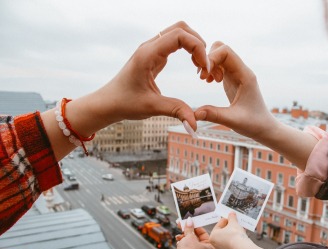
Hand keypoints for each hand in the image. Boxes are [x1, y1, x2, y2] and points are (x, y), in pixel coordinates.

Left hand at [43, 21, 209, 159]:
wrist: (108, 103)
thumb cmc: (124, 103)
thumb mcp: (152, 107)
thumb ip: (176, 111)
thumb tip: (195, 125)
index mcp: (148, 54)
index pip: (179, 35)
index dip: (197, 48)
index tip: (204, 68)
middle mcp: (149, 47)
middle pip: (181, 28)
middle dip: (198, 43)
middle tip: (204, 66)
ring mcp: (151, 50)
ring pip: (179, 33)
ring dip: (194, 45)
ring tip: (200, 67)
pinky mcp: (154, 56)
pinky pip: (175, 43)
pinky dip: (188, 50)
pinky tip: (193, 66)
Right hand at [170, 217, 215, 248]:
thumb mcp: (190, 237)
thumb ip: (190, 228)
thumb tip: (189, 221)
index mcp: (209, 248)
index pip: (203, 234)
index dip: (196, 227)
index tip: (190, 221)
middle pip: (196, 237)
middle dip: (188, 230)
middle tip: (182, 224)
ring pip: (190, 241)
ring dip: (184, 236)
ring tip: (179, 233)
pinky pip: (186, 246)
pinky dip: (182, 242)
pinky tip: (178, 240)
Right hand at [195, 41, 276, 141]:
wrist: (264, 127)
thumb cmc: (253, 124)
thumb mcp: (233, 121)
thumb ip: (214, 115)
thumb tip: (194, 114)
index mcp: (245, 75)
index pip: (226, 51)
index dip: (211, 58)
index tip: (203, 76)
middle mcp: (241, 70)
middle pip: (221, 48)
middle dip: (208, 59)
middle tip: (203, 78)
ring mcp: (237, 73)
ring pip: (219, 55)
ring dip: (208, 64)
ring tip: (206, 81)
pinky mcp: (232, 79)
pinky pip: (219, 64)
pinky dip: (211, 69)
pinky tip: (209, 82)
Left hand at [210, 212, 269, 248]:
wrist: (242, 247)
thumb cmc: (234, 235)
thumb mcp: (233, 222)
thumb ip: (231, 217)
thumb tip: (231, 213)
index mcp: (212, 236)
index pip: (219, 225)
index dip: (226, 219)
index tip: (231, 217)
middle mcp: (215, 244)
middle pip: (223, 231)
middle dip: (230, 226)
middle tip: (235, 221)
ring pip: (227, 237)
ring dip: (233, 231)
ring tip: (240, 226)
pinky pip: (231, 242)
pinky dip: (235, 238)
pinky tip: (241, 234)